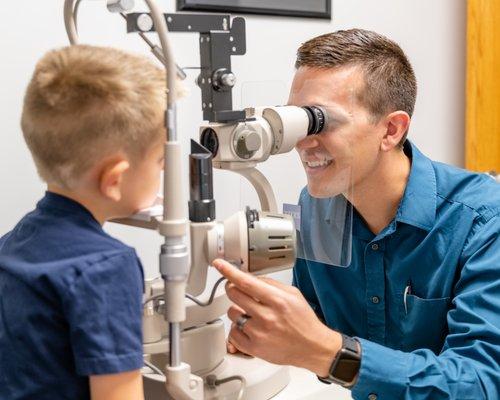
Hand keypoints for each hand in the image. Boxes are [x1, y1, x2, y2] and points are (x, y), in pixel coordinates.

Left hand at [213, 259, 341, 376]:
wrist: (313, 347)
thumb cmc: (303, 321)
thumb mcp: (293, 294)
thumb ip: (270, 284)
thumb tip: (249, 277)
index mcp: (277, 300)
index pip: (246, 282)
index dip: (229, 271)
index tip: (219, 264)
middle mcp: (267, 316)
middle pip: (234, 295)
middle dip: (233, 289)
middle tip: (239, 291)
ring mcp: (259, 333)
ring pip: (232, 313)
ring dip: (238, 310)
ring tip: (252, 315)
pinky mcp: (253, 348)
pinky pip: (232, 333)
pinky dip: (238, 329)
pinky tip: (250, 328)